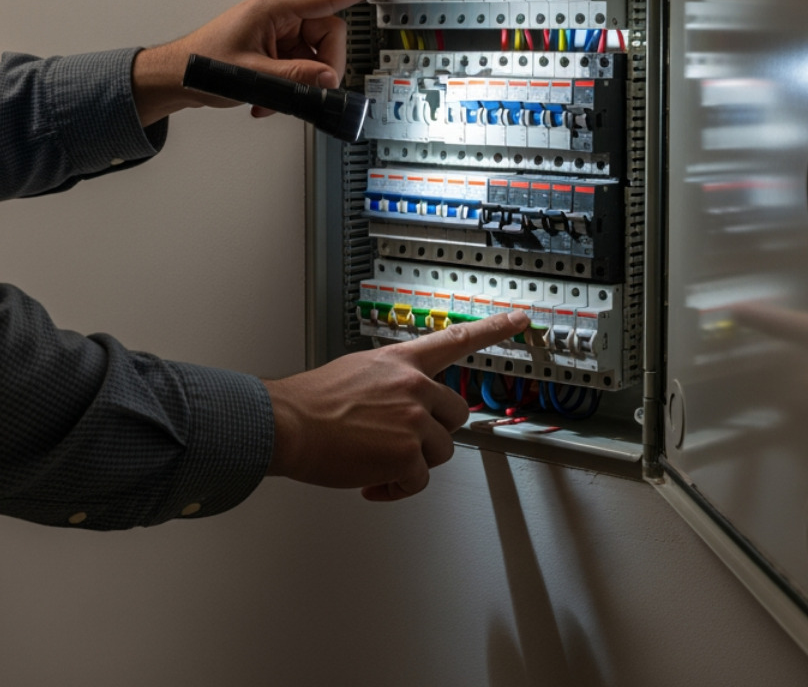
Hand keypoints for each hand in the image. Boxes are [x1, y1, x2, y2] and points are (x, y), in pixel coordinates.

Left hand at [130, 0, 383, 126]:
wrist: (176, 76)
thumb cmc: (201, 63)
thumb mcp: (253, 74)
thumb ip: (295, 75)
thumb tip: (327, 77)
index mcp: (275, 7)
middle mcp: (280, 16)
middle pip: (327, 36)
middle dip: (321, 68)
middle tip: (310, 90)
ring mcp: (278, 32)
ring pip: (314, 56)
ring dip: (301, 83)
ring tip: (274, 100)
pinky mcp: (274, 48)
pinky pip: (299, 66)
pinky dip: (290, 86)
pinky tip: (269, 100)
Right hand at [262, 310, 530, 501]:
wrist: (287, 424)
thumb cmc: (311, 402)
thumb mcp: (357, 371)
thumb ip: (390, 381)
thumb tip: (402, 401)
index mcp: (402, 362)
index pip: (456, 339)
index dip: (494, 329)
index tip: (521, 319)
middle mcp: (414, 386)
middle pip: (457, 415)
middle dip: (434, 433)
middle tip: (403, 441)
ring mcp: (413, 420)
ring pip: (439, 452)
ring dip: (412, 463)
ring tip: (376, 461)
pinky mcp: (406, 455)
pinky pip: (417, 480)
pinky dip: (396, 487)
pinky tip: (372, 481)